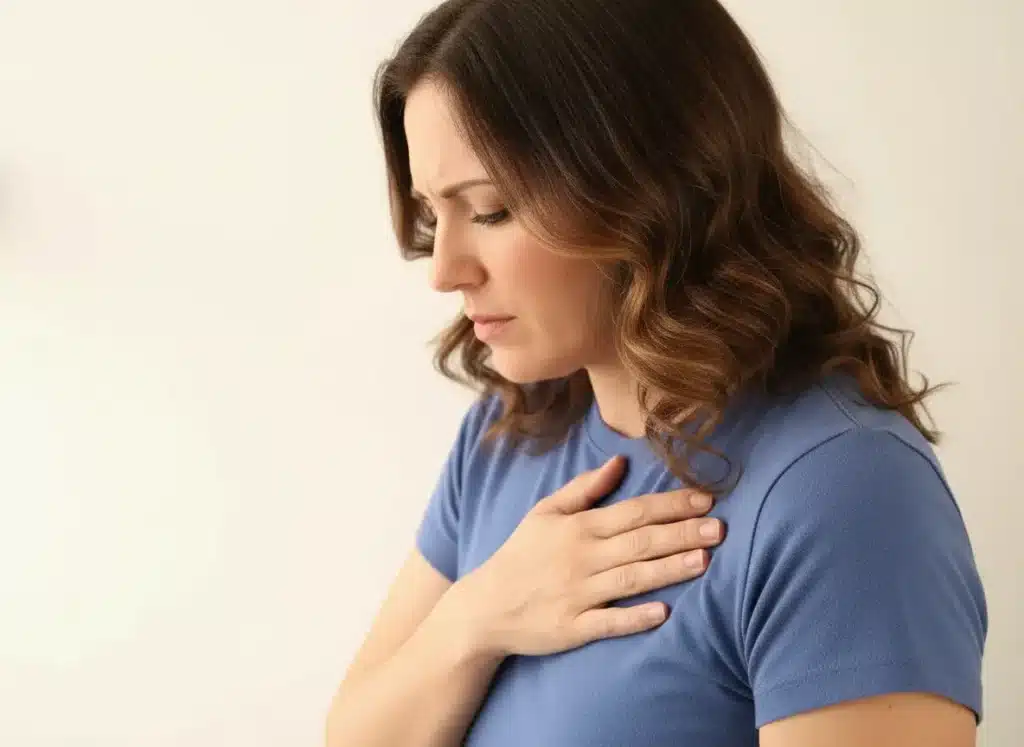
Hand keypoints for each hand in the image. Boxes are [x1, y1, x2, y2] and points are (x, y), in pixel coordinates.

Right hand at [449, 455, 723, 656]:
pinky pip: (609, 623)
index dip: (671, 505)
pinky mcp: (573, 628)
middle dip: (681, 534)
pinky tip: (663, 612)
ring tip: (703, 561)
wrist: (485, 607)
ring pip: (631, 579)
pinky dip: (634, 618)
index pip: (633, 511)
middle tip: (720, 529)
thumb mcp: (545, 513)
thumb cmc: (520, 555)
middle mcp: (582, 558)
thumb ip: (584, 488)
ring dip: (668, 569)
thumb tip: (620, 462)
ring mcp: (578, 594)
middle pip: (640, 542)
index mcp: (578, 527)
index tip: (706, 499)